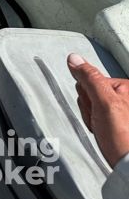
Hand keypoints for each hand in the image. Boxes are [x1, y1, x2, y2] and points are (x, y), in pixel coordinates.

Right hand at [67, 53, 128, 167]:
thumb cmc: (125, 139)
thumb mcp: (105, 102)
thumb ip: (90, 78)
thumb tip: (75, 59)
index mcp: (127, 87)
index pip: (92, 80)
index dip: (88, 96)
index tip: (96, 108)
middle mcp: (126, 97)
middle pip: (91, 93)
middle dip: (90, 108)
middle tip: (100, 121)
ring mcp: (122, 112)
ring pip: (92, 106)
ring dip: (92, 119)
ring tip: (103, 130)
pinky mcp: (118, 125)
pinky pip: (97, 118)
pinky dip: (96, 127)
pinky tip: (104, 134)